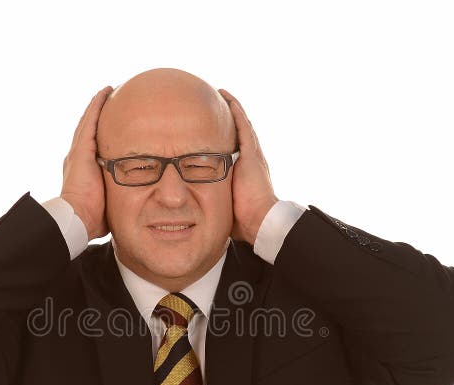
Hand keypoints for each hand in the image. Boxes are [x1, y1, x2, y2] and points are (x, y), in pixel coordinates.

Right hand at [61, 86, 112, 240]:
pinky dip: (97, 106)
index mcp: (84, 171)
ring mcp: (78, 153)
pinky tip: (106, 92)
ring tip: (109, 90)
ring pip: (90, 122)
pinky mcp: (81, 150)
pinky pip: (90, 121)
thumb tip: (141, 201)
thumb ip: (122, 196)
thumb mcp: (112, 204)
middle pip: (90, 131)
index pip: (94, 147)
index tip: (113, 124)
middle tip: (112, 100)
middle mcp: (78, 159)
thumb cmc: (94, 219)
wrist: (76, 220)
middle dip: (100, 116)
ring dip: (98, 106)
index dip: (102, 134)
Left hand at [218, 89, 278, 244]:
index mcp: (246, 172)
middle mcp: (251, 160)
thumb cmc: (242, 220)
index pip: (235, 148)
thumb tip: (194, 208)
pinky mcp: (251, 153)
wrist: (259, 221)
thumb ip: (212, 200)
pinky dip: (234, 110)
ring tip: (220, 94)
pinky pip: (242, 125)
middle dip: (229, 118)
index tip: (215, 127)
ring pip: (241, 124)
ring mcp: (252, 155)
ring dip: (231, 108)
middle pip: (239, 133)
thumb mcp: (223, 205)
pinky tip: (225, 97)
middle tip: (217, 104)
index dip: (226, 136)